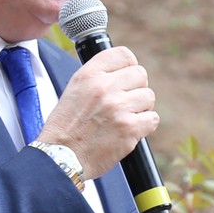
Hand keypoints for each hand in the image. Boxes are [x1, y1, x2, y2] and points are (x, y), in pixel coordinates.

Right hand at [39, 47, 158, 180]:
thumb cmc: (65, 127)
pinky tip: (130, 130)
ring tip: (125, 118)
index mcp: (89, 75)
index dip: (129, 66)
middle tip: (125, 102)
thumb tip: (123, 72)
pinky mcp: (129, 128)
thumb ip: (97, 77)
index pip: (123, 55)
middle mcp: (104, 87)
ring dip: (140, 108)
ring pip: (148, 97)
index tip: (127, 77)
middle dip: (136, 88)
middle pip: (140, 75)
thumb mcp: (74, 90)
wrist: (61, 157)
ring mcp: (119, 108)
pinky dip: (144, 126)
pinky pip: (152, 119)